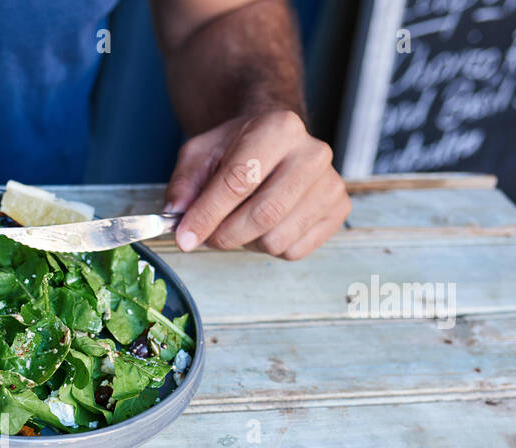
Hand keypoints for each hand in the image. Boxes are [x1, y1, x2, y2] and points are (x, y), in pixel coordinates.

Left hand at [164, 110, 349, 260]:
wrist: (276, 145)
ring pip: (278, 239)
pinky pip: (294, 251)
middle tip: (207, 236)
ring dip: (247, 242)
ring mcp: (331, 183)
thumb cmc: (237, 150)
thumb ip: (184, 183)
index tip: (184, 238)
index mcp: (279, 128)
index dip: (207, 215)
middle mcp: (313, 153)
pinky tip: (266, 225)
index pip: (240, 180)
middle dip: (225, 235)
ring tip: (240, 221)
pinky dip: (270, 248)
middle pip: (264, 214)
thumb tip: (177, 214)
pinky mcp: (339, 211)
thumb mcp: (201, 154)